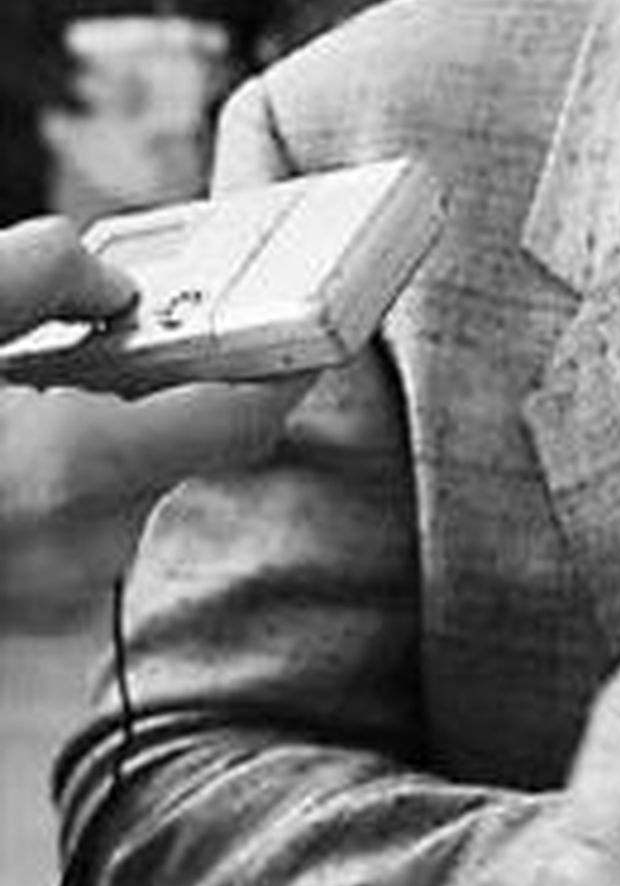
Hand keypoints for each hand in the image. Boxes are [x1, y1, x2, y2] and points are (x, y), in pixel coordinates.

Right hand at [0, 217, 305, 629]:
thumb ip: (36, 278)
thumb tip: (112, 279)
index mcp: (66, 474)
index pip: (240, 420)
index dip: (290, 364)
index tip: (322, 318)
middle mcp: (81, 546)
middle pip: (184, 443)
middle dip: (162, 377)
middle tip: (116, 325)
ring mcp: (62, 591)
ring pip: (133, 477)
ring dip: (105, 424)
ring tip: (24, 390)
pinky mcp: (40, 607)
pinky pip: (89, 515)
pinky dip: (71, 468)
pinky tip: (10, 442)